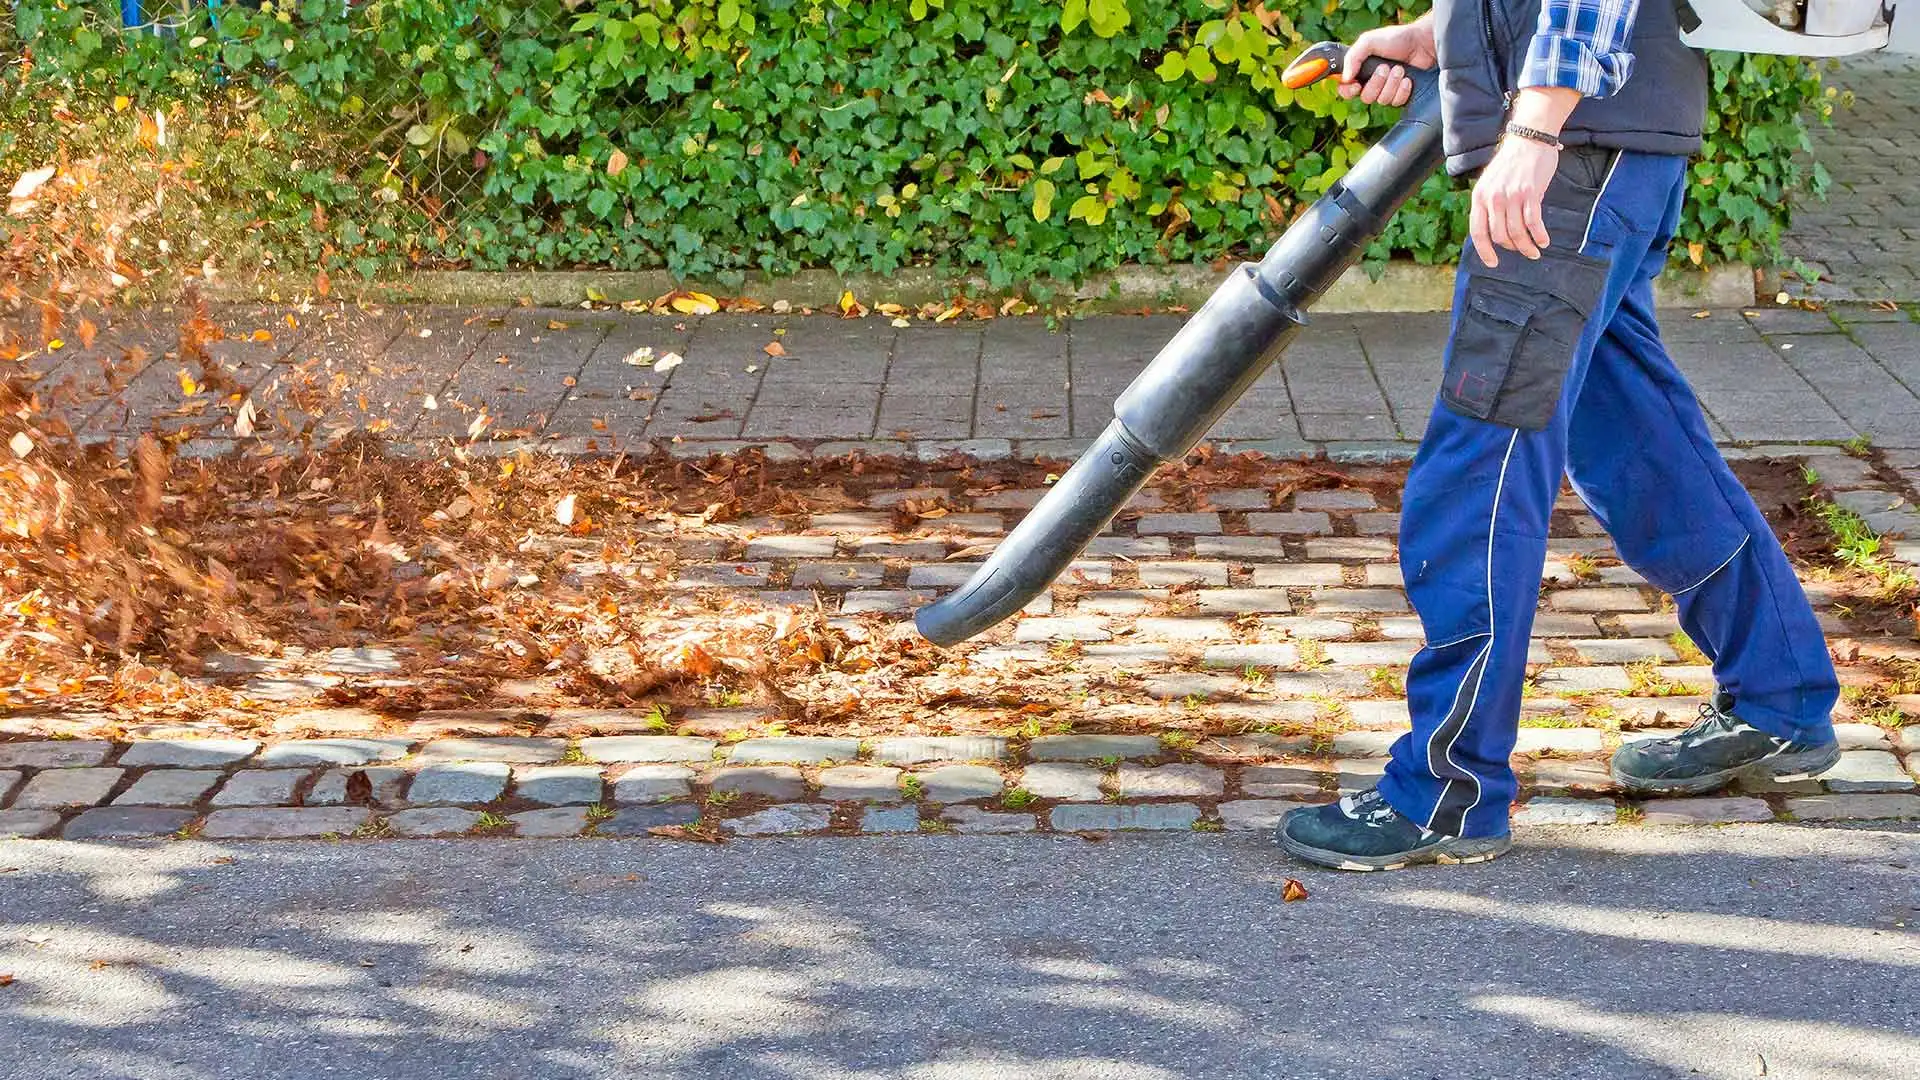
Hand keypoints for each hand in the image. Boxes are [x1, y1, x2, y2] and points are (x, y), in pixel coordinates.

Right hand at [1338, 16, 1436, 107]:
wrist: (1422, 43)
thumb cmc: (1397, 39)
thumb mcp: (1369, 41)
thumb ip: (1353, 57)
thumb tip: (1345, 78)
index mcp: (1361, 70)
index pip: (1345, 89)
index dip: (1348, 91)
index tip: (1357, 85)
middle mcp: (1372, 82)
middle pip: (1366, 98)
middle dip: (1377, 83)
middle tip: (1386, 67)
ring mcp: (1387, 90)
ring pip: (1382, 100)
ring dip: (1392, 84)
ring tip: (1400, 69)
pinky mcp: (1401, 95)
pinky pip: (1396, 102)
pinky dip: (1402, 90)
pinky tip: (1408, 79)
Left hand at [1469, 136, 1559, 268]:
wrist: (1529, 139)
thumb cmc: (1511, 162)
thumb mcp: (1491, 182)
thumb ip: (1490, 204)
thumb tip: (1493, 231)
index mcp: (1480, 196)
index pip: (1477, 231)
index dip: (1484, 251)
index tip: (1492, 263)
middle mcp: (1493, 198)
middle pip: (1500, 235)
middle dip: (1512, 248)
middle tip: (1522, 251)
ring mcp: (1511, 196)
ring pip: (1517, 232)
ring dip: (1527, 247)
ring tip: (1534, 252)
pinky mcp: (1530, 193)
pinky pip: (1533, 222)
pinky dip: (1539, 235)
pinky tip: (1544, 241)